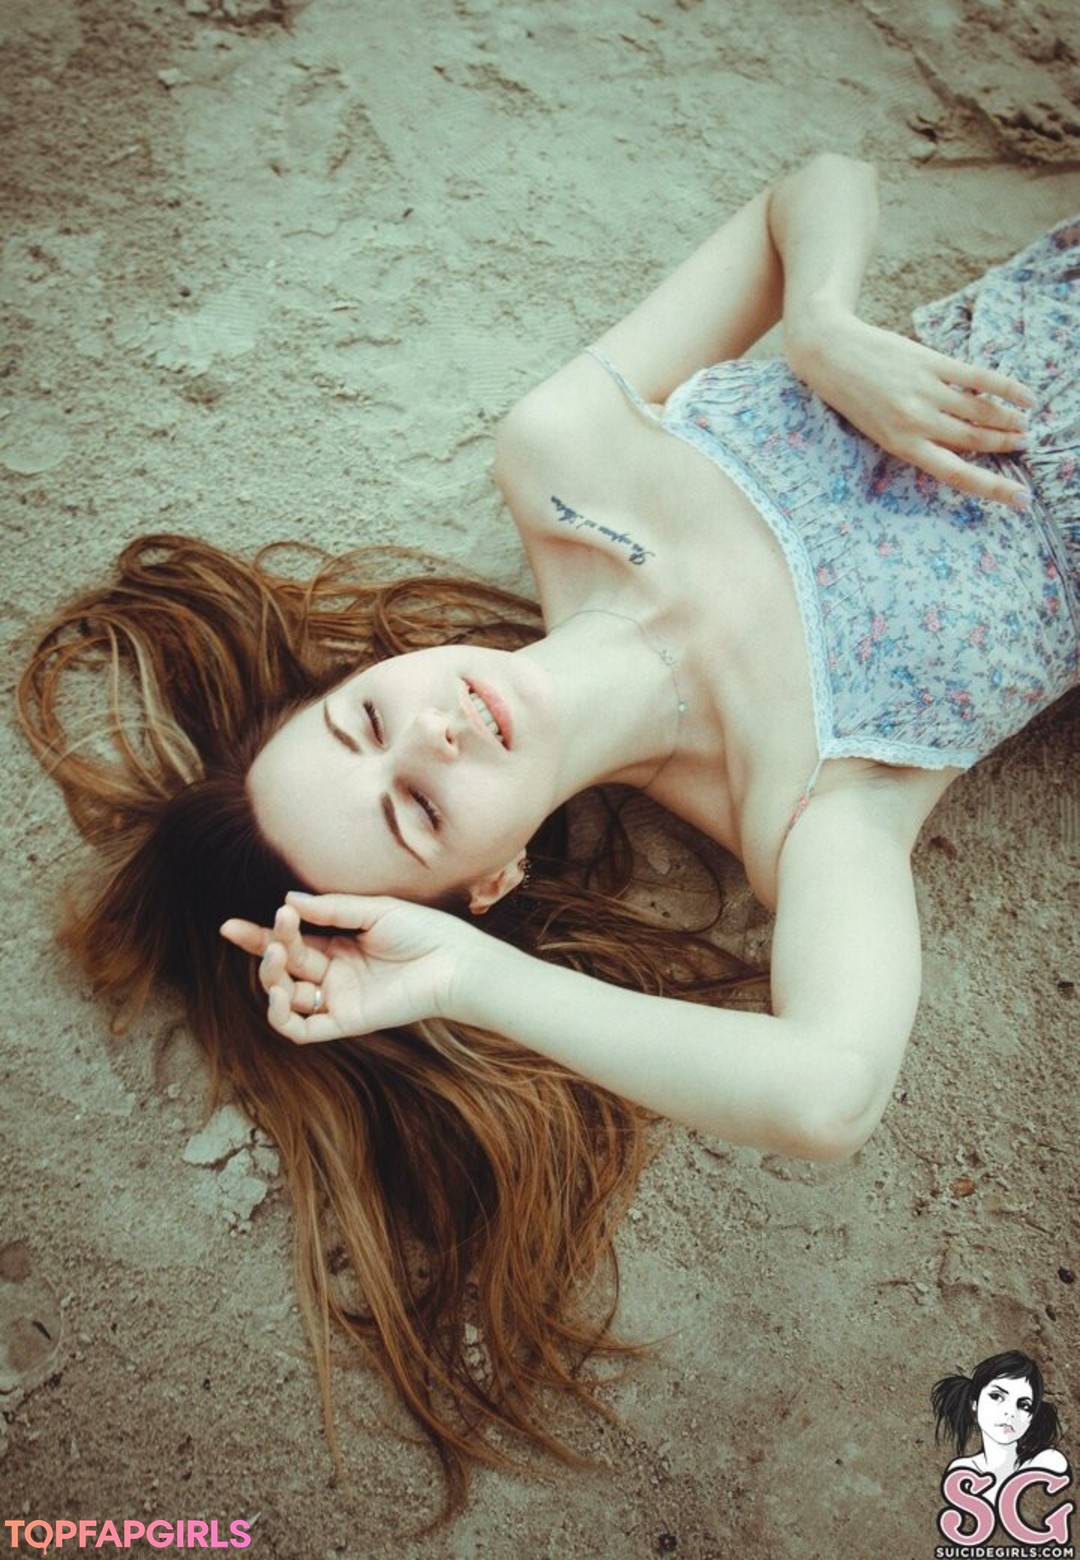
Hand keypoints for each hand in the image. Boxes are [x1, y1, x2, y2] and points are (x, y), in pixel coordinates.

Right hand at [219, 892, 485, 1044]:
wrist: (454, 962)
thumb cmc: (423, 932)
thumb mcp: (374, 910)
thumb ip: (331, 909)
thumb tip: (287, 901)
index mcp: (339, 945)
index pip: (290, 941)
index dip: (259, 935)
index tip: (229, 926)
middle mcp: (334, 973)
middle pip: (284, 965)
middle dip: (265, 950)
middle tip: (269, 936)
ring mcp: (338, 998)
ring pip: (285, 997)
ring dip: (271, 978)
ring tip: (277, 955)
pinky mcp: (346, 1021)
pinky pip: (302, 1029)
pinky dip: (281, 1016)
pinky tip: (277, 993)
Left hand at [786, 305, 1034, 507]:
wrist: (829, 355)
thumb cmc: (852, 397)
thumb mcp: (879, 430)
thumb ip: (916, 438)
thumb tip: (960, 442)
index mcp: (901, 446)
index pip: (956, 473)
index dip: (992, 488)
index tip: (1020, 499)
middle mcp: (915, 422)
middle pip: (974, 440)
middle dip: (1005, 445)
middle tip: (1024, 446)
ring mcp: (924, 391)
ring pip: (980, 412)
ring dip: (1008, 420)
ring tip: (1025, 425)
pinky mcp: (930, 363)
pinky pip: (977, 378)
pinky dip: (1005, 388)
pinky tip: (1025, 396)